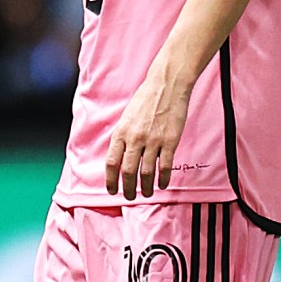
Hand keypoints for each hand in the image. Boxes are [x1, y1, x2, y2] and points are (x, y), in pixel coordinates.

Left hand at [104, 67, 190, 199]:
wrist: (167, 85)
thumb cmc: (146, 99)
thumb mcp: (126, 117)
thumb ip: (123, 137)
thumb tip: (119, 158)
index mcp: (121, 132)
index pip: (111, 163)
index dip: (110, 180)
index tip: (112, 190)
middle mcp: (135, 138)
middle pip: (128, 171)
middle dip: (128, 188)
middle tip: (130, 197)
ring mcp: (153, 141)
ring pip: (146, 172)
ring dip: (146, 187)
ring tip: (147, 193)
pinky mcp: (170, 141)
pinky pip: (165, 166)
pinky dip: (163, 178)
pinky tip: (162, 184)